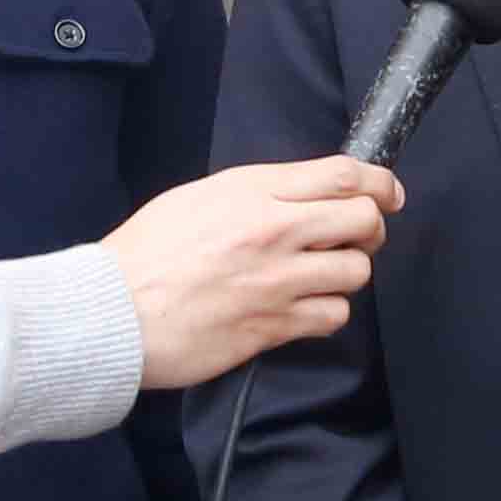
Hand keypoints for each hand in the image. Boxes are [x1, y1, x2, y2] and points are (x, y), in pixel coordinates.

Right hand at [108, 158, 401, 389]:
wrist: (112, 311)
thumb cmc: (145, 254)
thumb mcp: (197, 198)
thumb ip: (255, 193)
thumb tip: (301, 195)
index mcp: (252, 191)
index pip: (341, 174)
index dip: (379, 182)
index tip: (387, 192)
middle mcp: (273, 231)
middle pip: (363, 219)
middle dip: (370, 228)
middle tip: (354, 238)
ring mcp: (277, 281)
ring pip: (356, 271)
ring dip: (346, 273)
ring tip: (320, 276)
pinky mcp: (273, 325)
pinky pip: (333, 316)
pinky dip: (326, 313)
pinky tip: (303, 308)